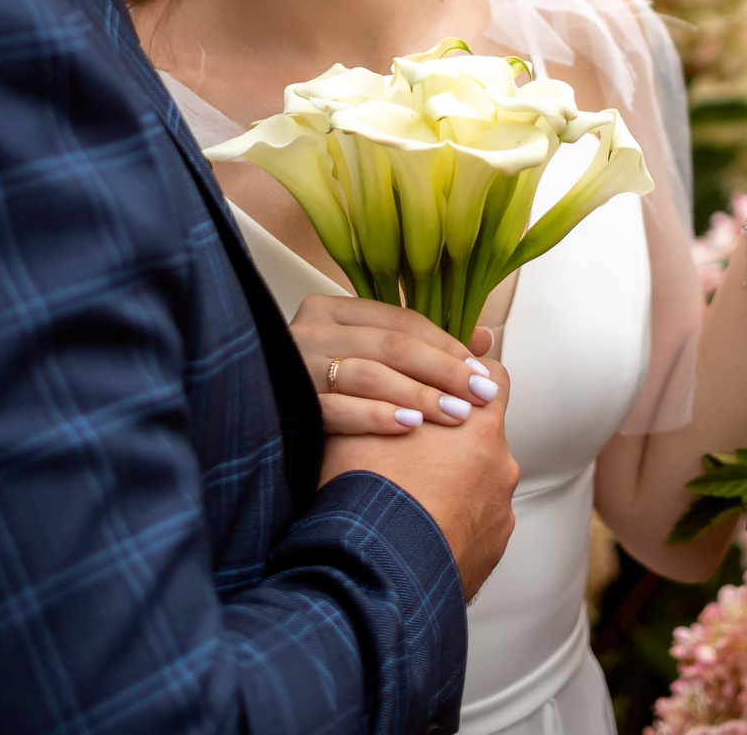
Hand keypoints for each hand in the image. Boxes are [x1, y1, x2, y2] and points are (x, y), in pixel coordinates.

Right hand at [290, 296, 497, 435]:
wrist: (264, 434)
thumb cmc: (327, 396)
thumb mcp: (368, 361)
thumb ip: (418, 348)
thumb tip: (482, 340)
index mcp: (332, 312)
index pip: (401, 322)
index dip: (446, 346)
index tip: (480, 371)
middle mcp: (312, 331)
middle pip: (392, 345)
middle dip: (443, 371)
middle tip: (480, 395)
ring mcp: (297, 367)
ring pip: (369, 373)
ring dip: (418, 395)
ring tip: (455, 414)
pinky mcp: (290, 405)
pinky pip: (339, 409)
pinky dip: (377, 416)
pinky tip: (409, 428)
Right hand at [324, 355, 518, 595]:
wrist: (372, 574)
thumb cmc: (366, 494)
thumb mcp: (359, 425)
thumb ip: (385, 396)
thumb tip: (378, 384)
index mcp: (479, 426)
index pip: (492, 376)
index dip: (465, 378)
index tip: (444, 388)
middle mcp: (501, 466)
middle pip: (485, 435)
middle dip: (454, 438)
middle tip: (412, 451)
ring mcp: (499, 512)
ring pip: (480, 483)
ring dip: (454, 484)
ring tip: (409, 497)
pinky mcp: (491, 550)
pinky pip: (475, 524)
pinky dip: (453, 521)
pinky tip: (417, 528)